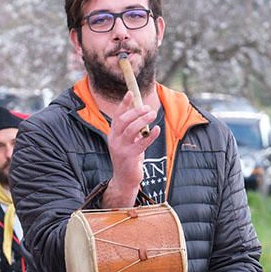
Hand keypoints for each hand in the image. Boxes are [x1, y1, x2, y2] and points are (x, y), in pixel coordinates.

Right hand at [102, 91, 160, 207]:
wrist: (125, 179)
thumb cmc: (129, 158)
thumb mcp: (128, 141)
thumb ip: (133, 129)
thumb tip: (143, 113)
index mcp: (113, 134)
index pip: (117, 115)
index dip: (124, 104)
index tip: (130, 92)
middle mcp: (114, 140)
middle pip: (123, 121)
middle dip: (136, 112)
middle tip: (148, 108)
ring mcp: (120, 148)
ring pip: (131, 130)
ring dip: (142, 120)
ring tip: (153, 114)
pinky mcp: (129, 157)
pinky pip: (141, 143)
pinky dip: (150, 135)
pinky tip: (157, 129)